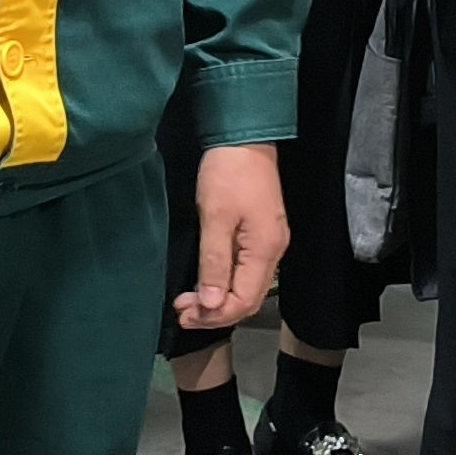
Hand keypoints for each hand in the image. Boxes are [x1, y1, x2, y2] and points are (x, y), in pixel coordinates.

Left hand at [173, 143, 290, 329]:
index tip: (184, 314)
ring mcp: (270, 243)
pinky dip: (224, 282)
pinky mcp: (261, 234)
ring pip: (247, 287)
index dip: (214, 315)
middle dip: (215, 312)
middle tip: (182, 312)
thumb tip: (213, 305)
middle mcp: (274, 251)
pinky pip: (246, 271)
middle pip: (248, 299)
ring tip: (188, 301)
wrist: (245, 138)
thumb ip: (215, 263)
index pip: (244, 301)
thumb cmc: (228, 173)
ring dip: (218, 299)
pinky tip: (205, 282)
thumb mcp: (215, 217)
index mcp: (265, 249)